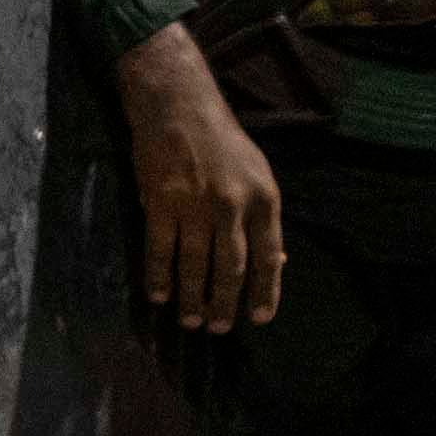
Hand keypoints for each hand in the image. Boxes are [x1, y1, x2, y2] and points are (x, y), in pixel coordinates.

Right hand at [118, 23, 286, 330]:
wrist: (179, 107)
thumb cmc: (221, 140)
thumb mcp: (257, 174)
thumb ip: (263, 217)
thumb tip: (277, 261)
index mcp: (264, 199)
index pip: (269, 256)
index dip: (265, 291)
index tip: (259, 318)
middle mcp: (233, 205)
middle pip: (231, 267)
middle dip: (226, 302)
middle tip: (219, 328)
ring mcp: (195, 205)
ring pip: (195, 263)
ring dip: (192, 297)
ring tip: (190, 320)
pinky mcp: (160, 202)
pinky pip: (160, 249)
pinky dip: (158, 276)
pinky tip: (158, 294)